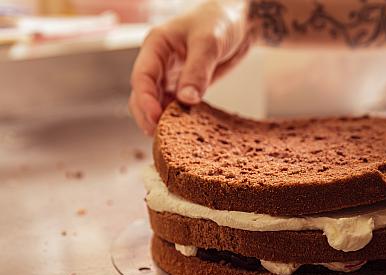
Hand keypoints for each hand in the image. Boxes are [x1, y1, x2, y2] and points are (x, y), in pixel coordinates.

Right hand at [129, 0, 251, 134]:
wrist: (239, 22)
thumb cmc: (220, 21)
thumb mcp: (208, 43)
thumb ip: (197, 70)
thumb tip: (186, 100)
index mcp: (156, 46)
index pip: (142, 77)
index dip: (146, 100)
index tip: (156, 118)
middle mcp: (158, 62)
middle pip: (142, 94)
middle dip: (148, 115)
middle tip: (161, 135)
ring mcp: (170, 75)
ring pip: (155, 103)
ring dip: (160, 120)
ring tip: (170, 137)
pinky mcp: (183, 86)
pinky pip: (173, 105)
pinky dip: (176, 118)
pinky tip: (185, 130)